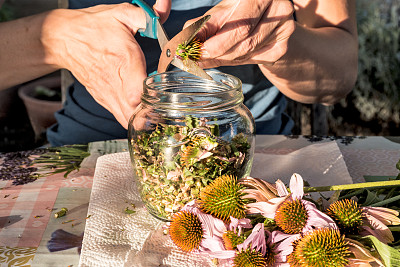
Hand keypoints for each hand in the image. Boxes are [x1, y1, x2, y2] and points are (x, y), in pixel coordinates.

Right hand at [42, 0, 170, 127]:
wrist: (64, 39)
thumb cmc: (95, 27)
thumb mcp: (121, 14)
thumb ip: (148, 15)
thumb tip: (166, 6)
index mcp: (123, 60)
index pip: (137, 92)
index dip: (152, 98)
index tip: (163, 94)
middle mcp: (115, 82)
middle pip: (135, 113)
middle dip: (153, 116)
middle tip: (165, 109)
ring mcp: (107, 93)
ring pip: (127, 120)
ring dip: (143, 121)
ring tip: (156, 113)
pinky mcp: (103, 99)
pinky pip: (120, 118)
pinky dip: (133, 120)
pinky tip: (143, 113)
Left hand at [185, 0, 294, 67]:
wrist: (266, 20)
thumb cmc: (241, 13)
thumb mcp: (221, 14)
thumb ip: (203, 28)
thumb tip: (184, 46)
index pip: (238, 26)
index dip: (216, 44)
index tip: (197, 53)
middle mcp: (279, 8)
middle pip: (244, 43)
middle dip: (218, 54)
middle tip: (199, 59)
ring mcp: (285, 29)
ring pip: (247, 54)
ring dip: (226, 58)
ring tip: (214, 55)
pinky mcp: (283, 47)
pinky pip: (254, 60)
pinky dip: (238, 61)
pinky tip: (232, 55)